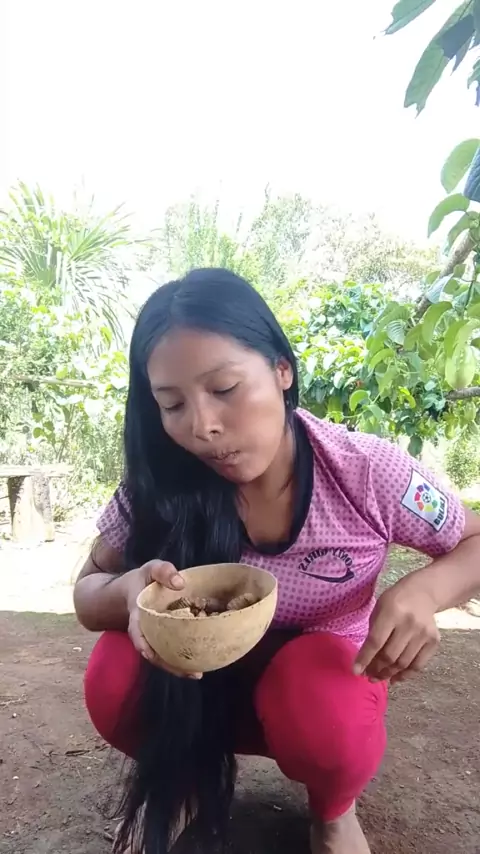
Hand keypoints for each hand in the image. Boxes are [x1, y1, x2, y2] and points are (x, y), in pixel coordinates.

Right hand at [125, 559, 201, 679]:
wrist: (134, 589)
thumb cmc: (144, 579)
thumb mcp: (150, 569)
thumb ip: (163, 571)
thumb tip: (180, 583)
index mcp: (138, 615)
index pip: (137, 633)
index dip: (143, 644)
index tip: (150, 655)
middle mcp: (145, 632)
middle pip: (153, 653)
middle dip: (169, 665)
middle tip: (192, 673)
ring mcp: (154, 638)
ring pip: (163, 656)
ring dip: (178, 667)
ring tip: (198, 674)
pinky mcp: (163, 639)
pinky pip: (170, 651)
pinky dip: (182, 659)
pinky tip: (199, 663)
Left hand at [354, 578, 439, 683]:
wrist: (423, 593)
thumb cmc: (395, 601)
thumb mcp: (379, 610)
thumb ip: (374, 633)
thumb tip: (367, 662)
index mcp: (392, 612)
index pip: (376, 641)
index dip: (365, 659)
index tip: (356, 672)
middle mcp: (409, 623)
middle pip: (390, 655)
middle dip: (376, 669)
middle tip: (368, 675)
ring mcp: (424, 634)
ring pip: (403, 663)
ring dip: (389, 674)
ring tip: (378, 677)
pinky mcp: (434, 641)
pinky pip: (418, 665)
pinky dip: (405, 675)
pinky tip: (395, 678)